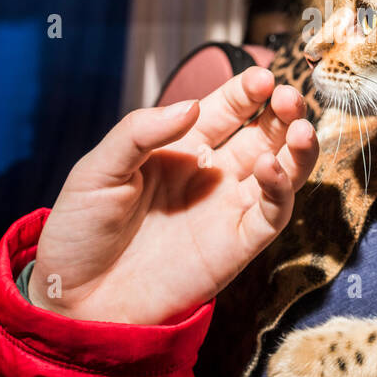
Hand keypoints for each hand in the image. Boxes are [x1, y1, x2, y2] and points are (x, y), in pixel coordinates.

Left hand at [30, 67, 319, 325]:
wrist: (75, 298)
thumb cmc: (81, 231)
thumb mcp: (98, 169)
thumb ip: (140, 132)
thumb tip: (191, 107)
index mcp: (182, 148)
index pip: (228, 109)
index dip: (248, 91)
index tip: (263, 78)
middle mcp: (214, 174)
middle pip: (265, 133)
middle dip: (283, 111)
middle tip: (289, 96)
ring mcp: (228, 209)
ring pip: (282, 170)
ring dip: (298, 148)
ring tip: (301, 128)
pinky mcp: (238, 245)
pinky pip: (272, 213)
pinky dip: (281, 189)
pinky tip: (272, 168)